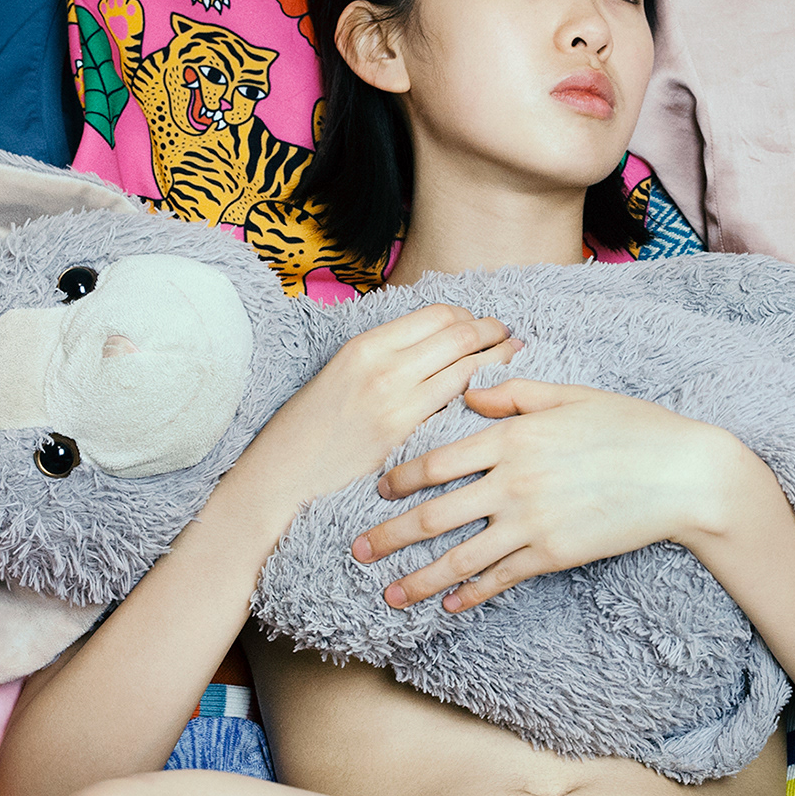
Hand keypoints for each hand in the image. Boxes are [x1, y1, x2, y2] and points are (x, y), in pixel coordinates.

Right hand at [233, 304, 520, 507]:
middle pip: (460, 333)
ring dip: (498, 360)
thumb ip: (383, 356)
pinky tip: (494, 399)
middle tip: (508, 337)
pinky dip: (483, 395)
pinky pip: (459, 405)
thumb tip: (430, 345)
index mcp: (365, 345)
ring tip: (513, 360)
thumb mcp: (338, 375)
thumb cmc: (307, 431)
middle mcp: (383, 366)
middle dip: (492, 332)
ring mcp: (396, 401)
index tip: (479, 326)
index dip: (468, 317)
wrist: (281, 480)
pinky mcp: (405, 436)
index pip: (438, 315)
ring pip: (467, 366)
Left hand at [353, 379, 742, 612]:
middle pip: (435, 514)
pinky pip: (501, 578)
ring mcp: (532, 523)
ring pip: (460, 556)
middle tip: (356, 550)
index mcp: (513, 437)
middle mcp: (513, 482)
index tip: (376, 489)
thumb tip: (470, 390)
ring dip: (419, 578)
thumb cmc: (630, 426)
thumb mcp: (571, 394)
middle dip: (390, 535)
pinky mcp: (554, 555)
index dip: (401, 477)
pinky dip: (472, 594)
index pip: (438, 460)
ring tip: (388, 595)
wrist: (681, 474)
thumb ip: (515, 393)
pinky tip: (449, 607)